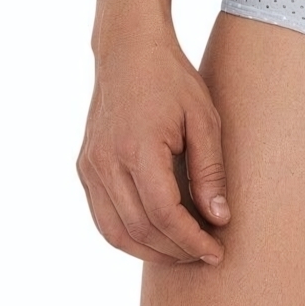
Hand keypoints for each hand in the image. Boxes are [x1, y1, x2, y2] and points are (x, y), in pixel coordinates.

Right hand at [76, 30, 230, 266]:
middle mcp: (106, 162)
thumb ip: (210, 171)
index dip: (192, 240)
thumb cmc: (172, 80)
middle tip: (205, 254)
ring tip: (184, 251)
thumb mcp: (204, 120)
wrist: (129, 50)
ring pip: (115, 232)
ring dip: (150, 251)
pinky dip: (129, 234)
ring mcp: (90, 166)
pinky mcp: (85, 166)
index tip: (216, 252)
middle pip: (139, 229)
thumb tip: (219, 218)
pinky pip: (103, 216)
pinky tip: (158, 235)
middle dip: (175, 251)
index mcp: (138, 149)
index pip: (164, 215)